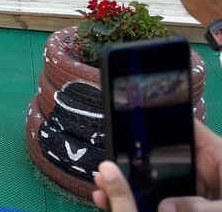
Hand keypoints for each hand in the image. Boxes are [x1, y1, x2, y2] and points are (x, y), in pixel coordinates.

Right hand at [94, 122, 221, 210]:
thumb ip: (201, 208)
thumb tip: (163, 207)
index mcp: (216, 152)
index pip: (182, 123)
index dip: (156, 115)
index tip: (128, 116)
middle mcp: (202, 164)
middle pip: (163, 151)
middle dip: (138, 156)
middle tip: (111, 160)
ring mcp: (194, 184)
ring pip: (160, 177)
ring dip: (138, 183)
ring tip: (108, 185)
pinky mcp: (191, 202)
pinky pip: (164, 197)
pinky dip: (147, 201)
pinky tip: (122, 202)